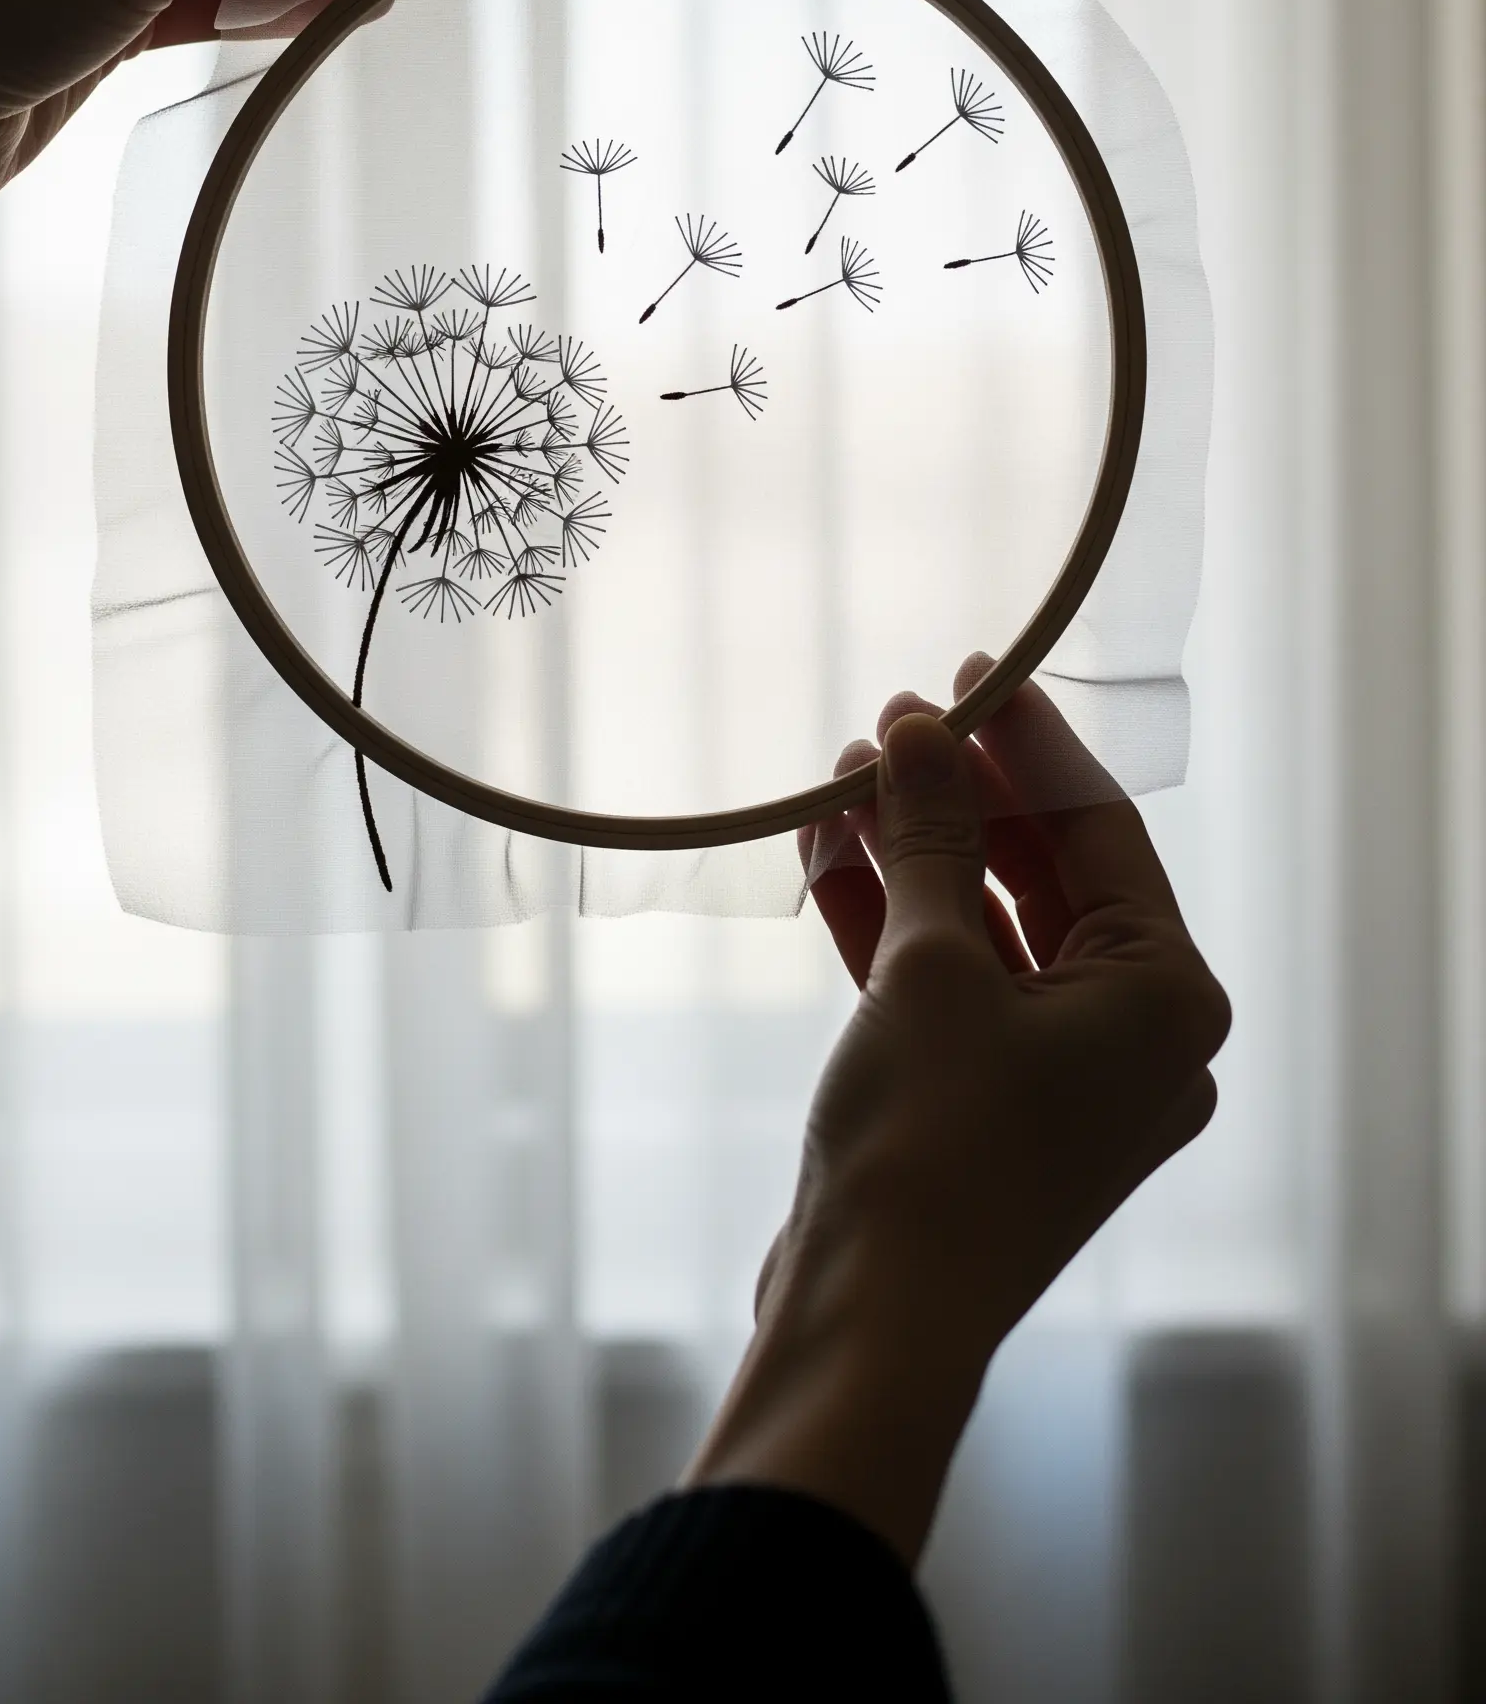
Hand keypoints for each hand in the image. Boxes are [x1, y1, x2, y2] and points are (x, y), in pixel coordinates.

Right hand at [682, 661, 1229, 1562]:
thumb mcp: (933, 965)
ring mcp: (1058, 1078)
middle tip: (892, 723)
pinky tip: (827, 856)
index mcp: (1165, 997)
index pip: (1099, 828)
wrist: (875, 1318)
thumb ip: (932, 836)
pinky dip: (892, 924)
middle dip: (961, 797)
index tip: (967, 674)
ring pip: (985, 928)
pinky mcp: (983, 1106)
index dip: (1026, 742)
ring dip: (912, 853)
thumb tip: (917, 729)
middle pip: (1045, 875)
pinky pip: (947, 986)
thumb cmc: (932, 1141)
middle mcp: (1133, 1036)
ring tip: (840, 778)